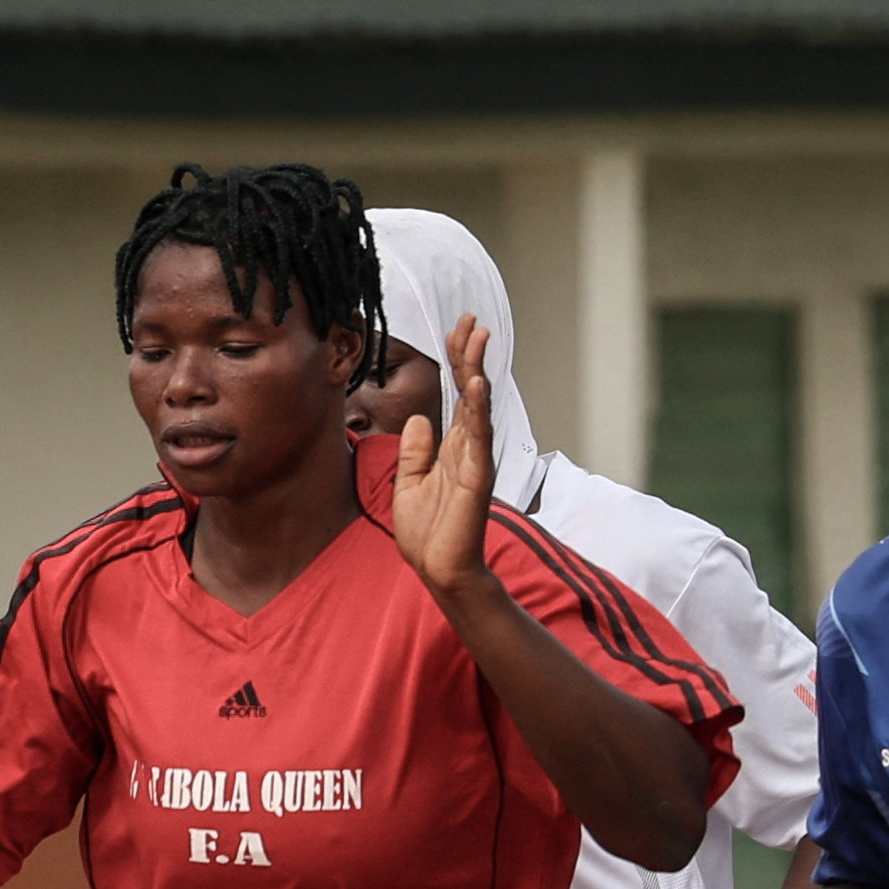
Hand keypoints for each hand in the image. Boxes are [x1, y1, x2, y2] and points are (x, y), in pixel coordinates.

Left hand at [391, 315, 499, 599]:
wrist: (439, 569)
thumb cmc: (428, 533)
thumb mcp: (409, 483)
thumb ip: (416, 451)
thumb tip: (420, 419)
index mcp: (451, 446)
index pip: (456, 393)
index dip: (456, 360)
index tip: (457, 329)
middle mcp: (467, 446)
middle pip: (470, 389)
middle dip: (469, 352)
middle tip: (470, 320)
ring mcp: (474, 458)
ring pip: (477, 405)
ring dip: (477, 369)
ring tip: (478, 338)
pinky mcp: (476, 476)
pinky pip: (478, 436)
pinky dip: (479, 409)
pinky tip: (477, 385)